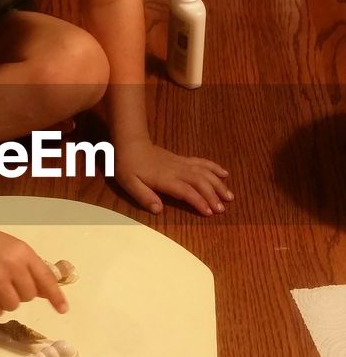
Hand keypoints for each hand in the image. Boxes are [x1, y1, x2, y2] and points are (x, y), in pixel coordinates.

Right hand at [0, 223, 68, 317]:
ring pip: (13, 306)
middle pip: (29, 296)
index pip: (45, 278)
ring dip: (7, 301)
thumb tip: (47, 294)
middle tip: (8, 282)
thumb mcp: (16, 250)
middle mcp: (11, 266)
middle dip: (21, 293)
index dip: (55, 296)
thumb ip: (32, 270)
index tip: (63, 310)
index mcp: (23, 253)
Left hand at [115, 137, 232, 216]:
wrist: (131, 143)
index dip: (199, 201)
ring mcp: (182, 163)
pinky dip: (214, 168)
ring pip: (205, 172)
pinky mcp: (183, 159)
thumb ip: (144, 197)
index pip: (186, 191)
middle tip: (222, 209)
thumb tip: (158, 210)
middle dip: (213, 195)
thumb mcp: (130, 184)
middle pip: (200, 182)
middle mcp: (177, 170)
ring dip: (218, 184)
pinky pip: (202, 162)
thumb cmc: (128, 165)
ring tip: (230, 196)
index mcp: (165, 178)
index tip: (209, 213)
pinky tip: (225, 174)